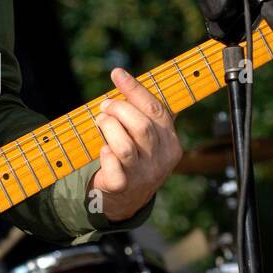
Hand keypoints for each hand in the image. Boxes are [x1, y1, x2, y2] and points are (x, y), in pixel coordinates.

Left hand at [90, 67, 181, 222]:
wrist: (127, 199)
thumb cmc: (135, 158)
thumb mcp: (148, 138)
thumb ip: (143, 113)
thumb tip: (123, 78)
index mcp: (170, 142)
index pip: (156, 110)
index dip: (135, 89)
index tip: (117, 73)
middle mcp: (160, 159)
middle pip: (141, 126)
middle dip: (119, 109)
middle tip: (105, 106)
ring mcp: (142, 174)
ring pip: (125, 146)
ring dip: (108, 128)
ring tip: (101, 122)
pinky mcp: (123, 187)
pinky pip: (113, 168)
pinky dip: (105, 155)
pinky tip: (103, 150)